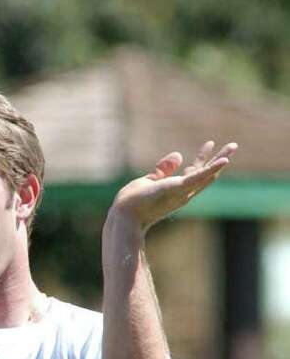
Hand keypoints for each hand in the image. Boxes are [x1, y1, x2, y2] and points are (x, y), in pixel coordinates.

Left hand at [110, 141, 237, 231]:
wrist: (125, 215)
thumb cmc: (133, 202)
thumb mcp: (149, 181)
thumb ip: (163, 170)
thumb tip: (178, 154)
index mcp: (175, 190)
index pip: (193, 173)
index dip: (202, 158)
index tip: (209, 143)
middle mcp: (182, 193)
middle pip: (206, 175)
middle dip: (219, 159)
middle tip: (233, 145)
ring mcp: (181, 192)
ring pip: (206, 175)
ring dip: (220, 161)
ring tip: (233, 147)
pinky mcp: (177, 189)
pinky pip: (198, 178)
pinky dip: (212, 169)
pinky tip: (223, 160)